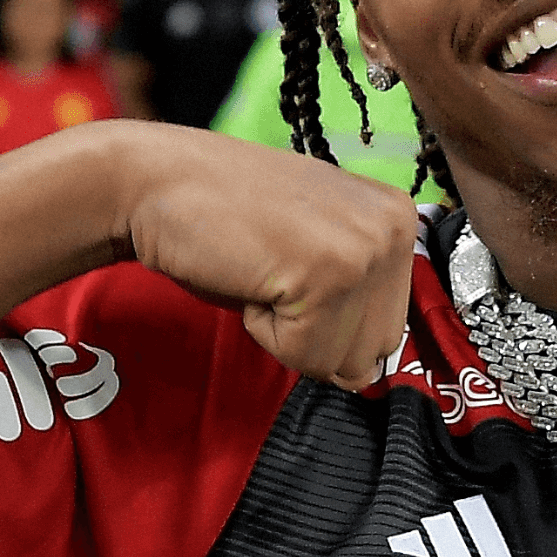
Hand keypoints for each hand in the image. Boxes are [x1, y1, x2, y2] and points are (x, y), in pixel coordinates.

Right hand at [116, 125, 418, 390]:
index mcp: (398, 220)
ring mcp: (366, 252)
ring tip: (263, 271)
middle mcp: (395, 232)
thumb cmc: (227, 218)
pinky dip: (263, 330)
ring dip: (288, 334)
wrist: (158, 183)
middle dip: (313, 333)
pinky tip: (251, 275)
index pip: (388, 330)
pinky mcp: (328, 276)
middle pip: (373, 353)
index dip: (329, 322)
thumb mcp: (316, 247)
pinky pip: (303, 354)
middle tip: (275, 272)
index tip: (294, 271)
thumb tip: (368, 373)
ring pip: (340, 361)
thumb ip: (357, 298)